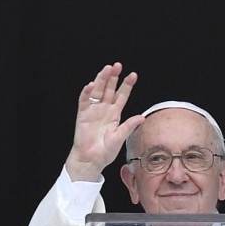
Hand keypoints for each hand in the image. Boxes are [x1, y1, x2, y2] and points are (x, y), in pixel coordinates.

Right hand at [65, 62, 144, 181]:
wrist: (91, 160)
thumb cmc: (105, 151)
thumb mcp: (120, 138)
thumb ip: (129, 126)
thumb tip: (142, 117)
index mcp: (115, 114)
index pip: (122, 96)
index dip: (127, 85)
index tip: (133, 75)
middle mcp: (104, 110)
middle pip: (109, 89)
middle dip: (113, 77)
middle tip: (117, 66)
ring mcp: (93, 111)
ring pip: (97, 91)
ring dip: (101, 80)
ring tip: (106, 69)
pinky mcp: (83, 115)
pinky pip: (84, 101)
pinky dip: (87, 93)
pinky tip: (91, 85)